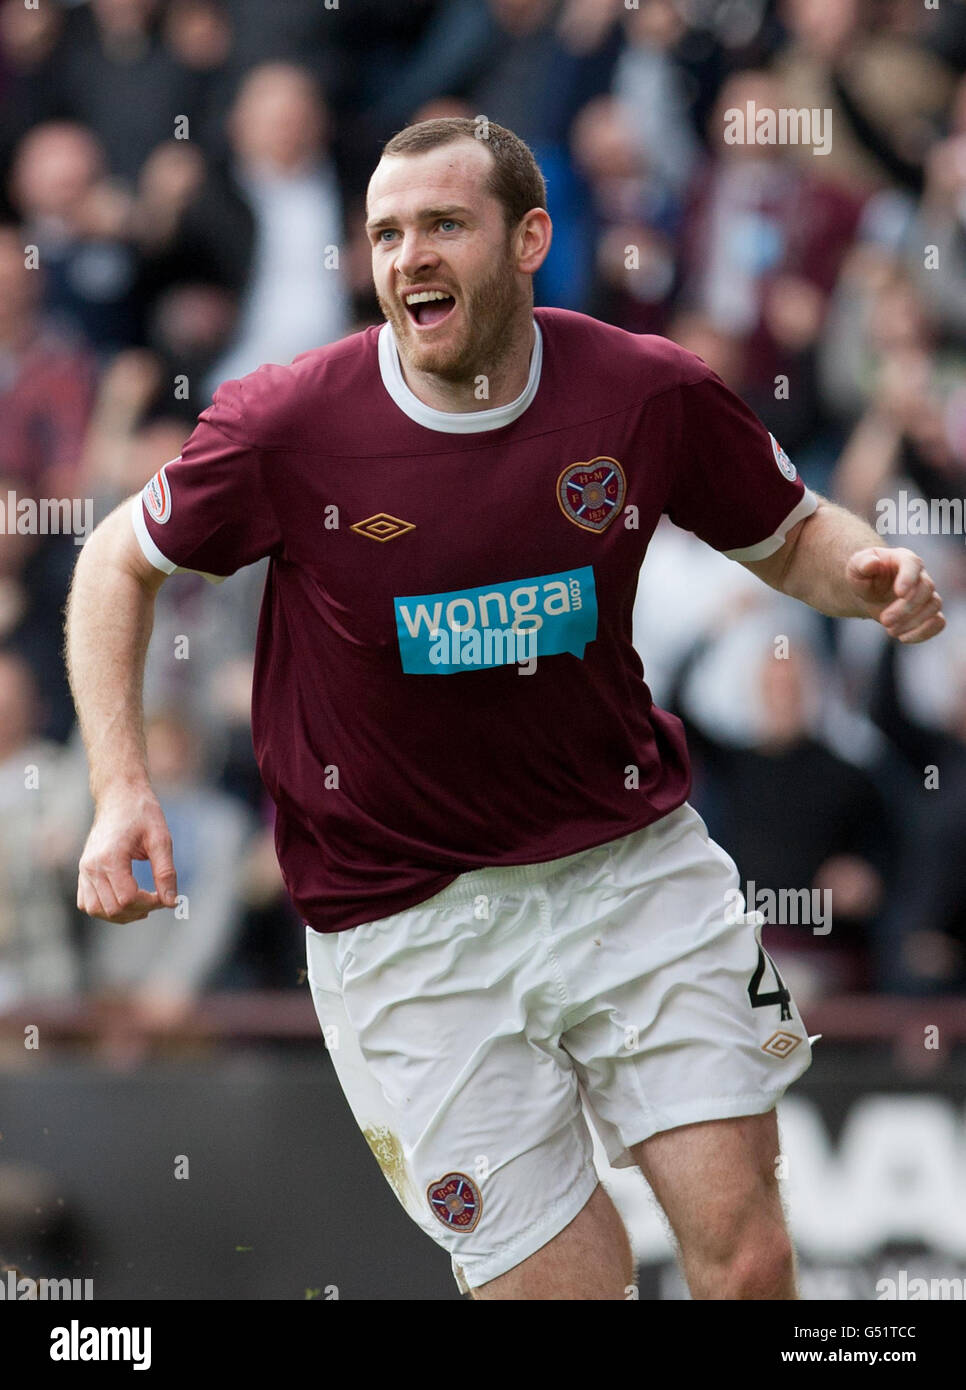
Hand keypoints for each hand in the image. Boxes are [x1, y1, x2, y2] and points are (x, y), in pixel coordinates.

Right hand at [77, 786, 177, 922]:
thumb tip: (172, 903)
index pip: (127, 899)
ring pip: (96, 910)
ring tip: (143, 905)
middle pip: (112, 909)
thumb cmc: (142, 813)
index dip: (149, 903)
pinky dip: (105, 909)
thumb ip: (166, 872)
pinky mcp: (83, 871)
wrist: (119, 796)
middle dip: (139, 910)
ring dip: (121, 915)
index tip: (165, 895)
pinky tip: (126, 902)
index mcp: (109, 857)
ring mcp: (84, 869)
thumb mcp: (161, 839)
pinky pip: (87, 902)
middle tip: (159, 899)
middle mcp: (91, 866)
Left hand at [846, 547, 944, 642]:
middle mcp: (920, 575)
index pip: (913, 564)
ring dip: (913, 622)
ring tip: (890, 631)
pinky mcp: (929, 612)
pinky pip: (938, 622)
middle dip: (905, 608)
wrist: (870, 593)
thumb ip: (862, 563)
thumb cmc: (864, 576)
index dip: (909, 578)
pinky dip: (925, 632)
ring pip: (934, 606)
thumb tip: (872, 563)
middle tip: (884, 621)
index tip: (899, 593)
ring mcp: (927, 594)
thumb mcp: (856, 567)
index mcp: (903, 558)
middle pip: (925, 589)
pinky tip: (904, 638)